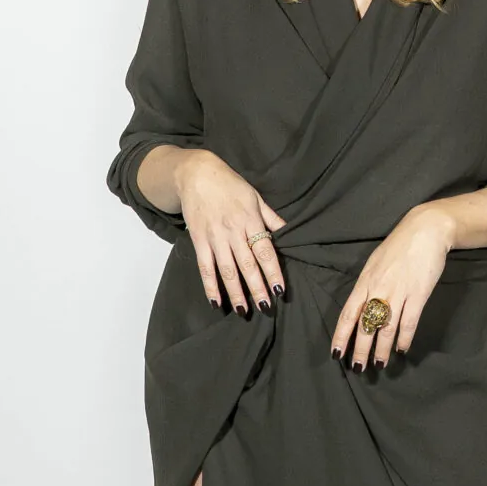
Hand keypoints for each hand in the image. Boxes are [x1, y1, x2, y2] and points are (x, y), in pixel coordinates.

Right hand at [173, 150, 287, 312]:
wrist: (196, 174)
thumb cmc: (230, 184)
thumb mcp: (255, 197)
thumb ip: (271, 218)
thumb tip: (289, 233)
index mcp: (250, 220)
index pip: (264, 250)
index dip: (272, 271)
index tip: (280, 289)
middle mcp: (233, 231)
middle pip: (247, 264)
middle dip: (257, 288)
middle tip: (266, 308)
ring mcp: (214, 237)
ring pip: (226, 270)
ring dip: (235, 292)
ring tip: (243, 311)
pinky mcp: (199, 241)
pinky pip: (205, 267)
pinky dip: (210, 286)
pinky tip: (216, 302)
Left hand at [331, 203, 454, 367]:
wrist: (425, 230)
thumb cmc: (398, 246)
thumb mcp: (375, 263)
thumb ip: (368, 285)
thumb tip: (362, 307)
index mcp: (365, 282)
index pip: (348, 313)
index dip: (341, 335)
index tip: (336, 353)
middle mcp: (378, 289)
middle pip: (365, 325)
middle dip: (360, 349)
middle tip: (358, 368)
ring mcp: (399, 292)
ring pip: (386, 328)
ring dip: (382, 349)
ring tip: (380, 363)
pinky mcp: (418, 294)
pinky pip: (409, 322)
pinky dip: (404, 338)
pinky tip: (402, 349)